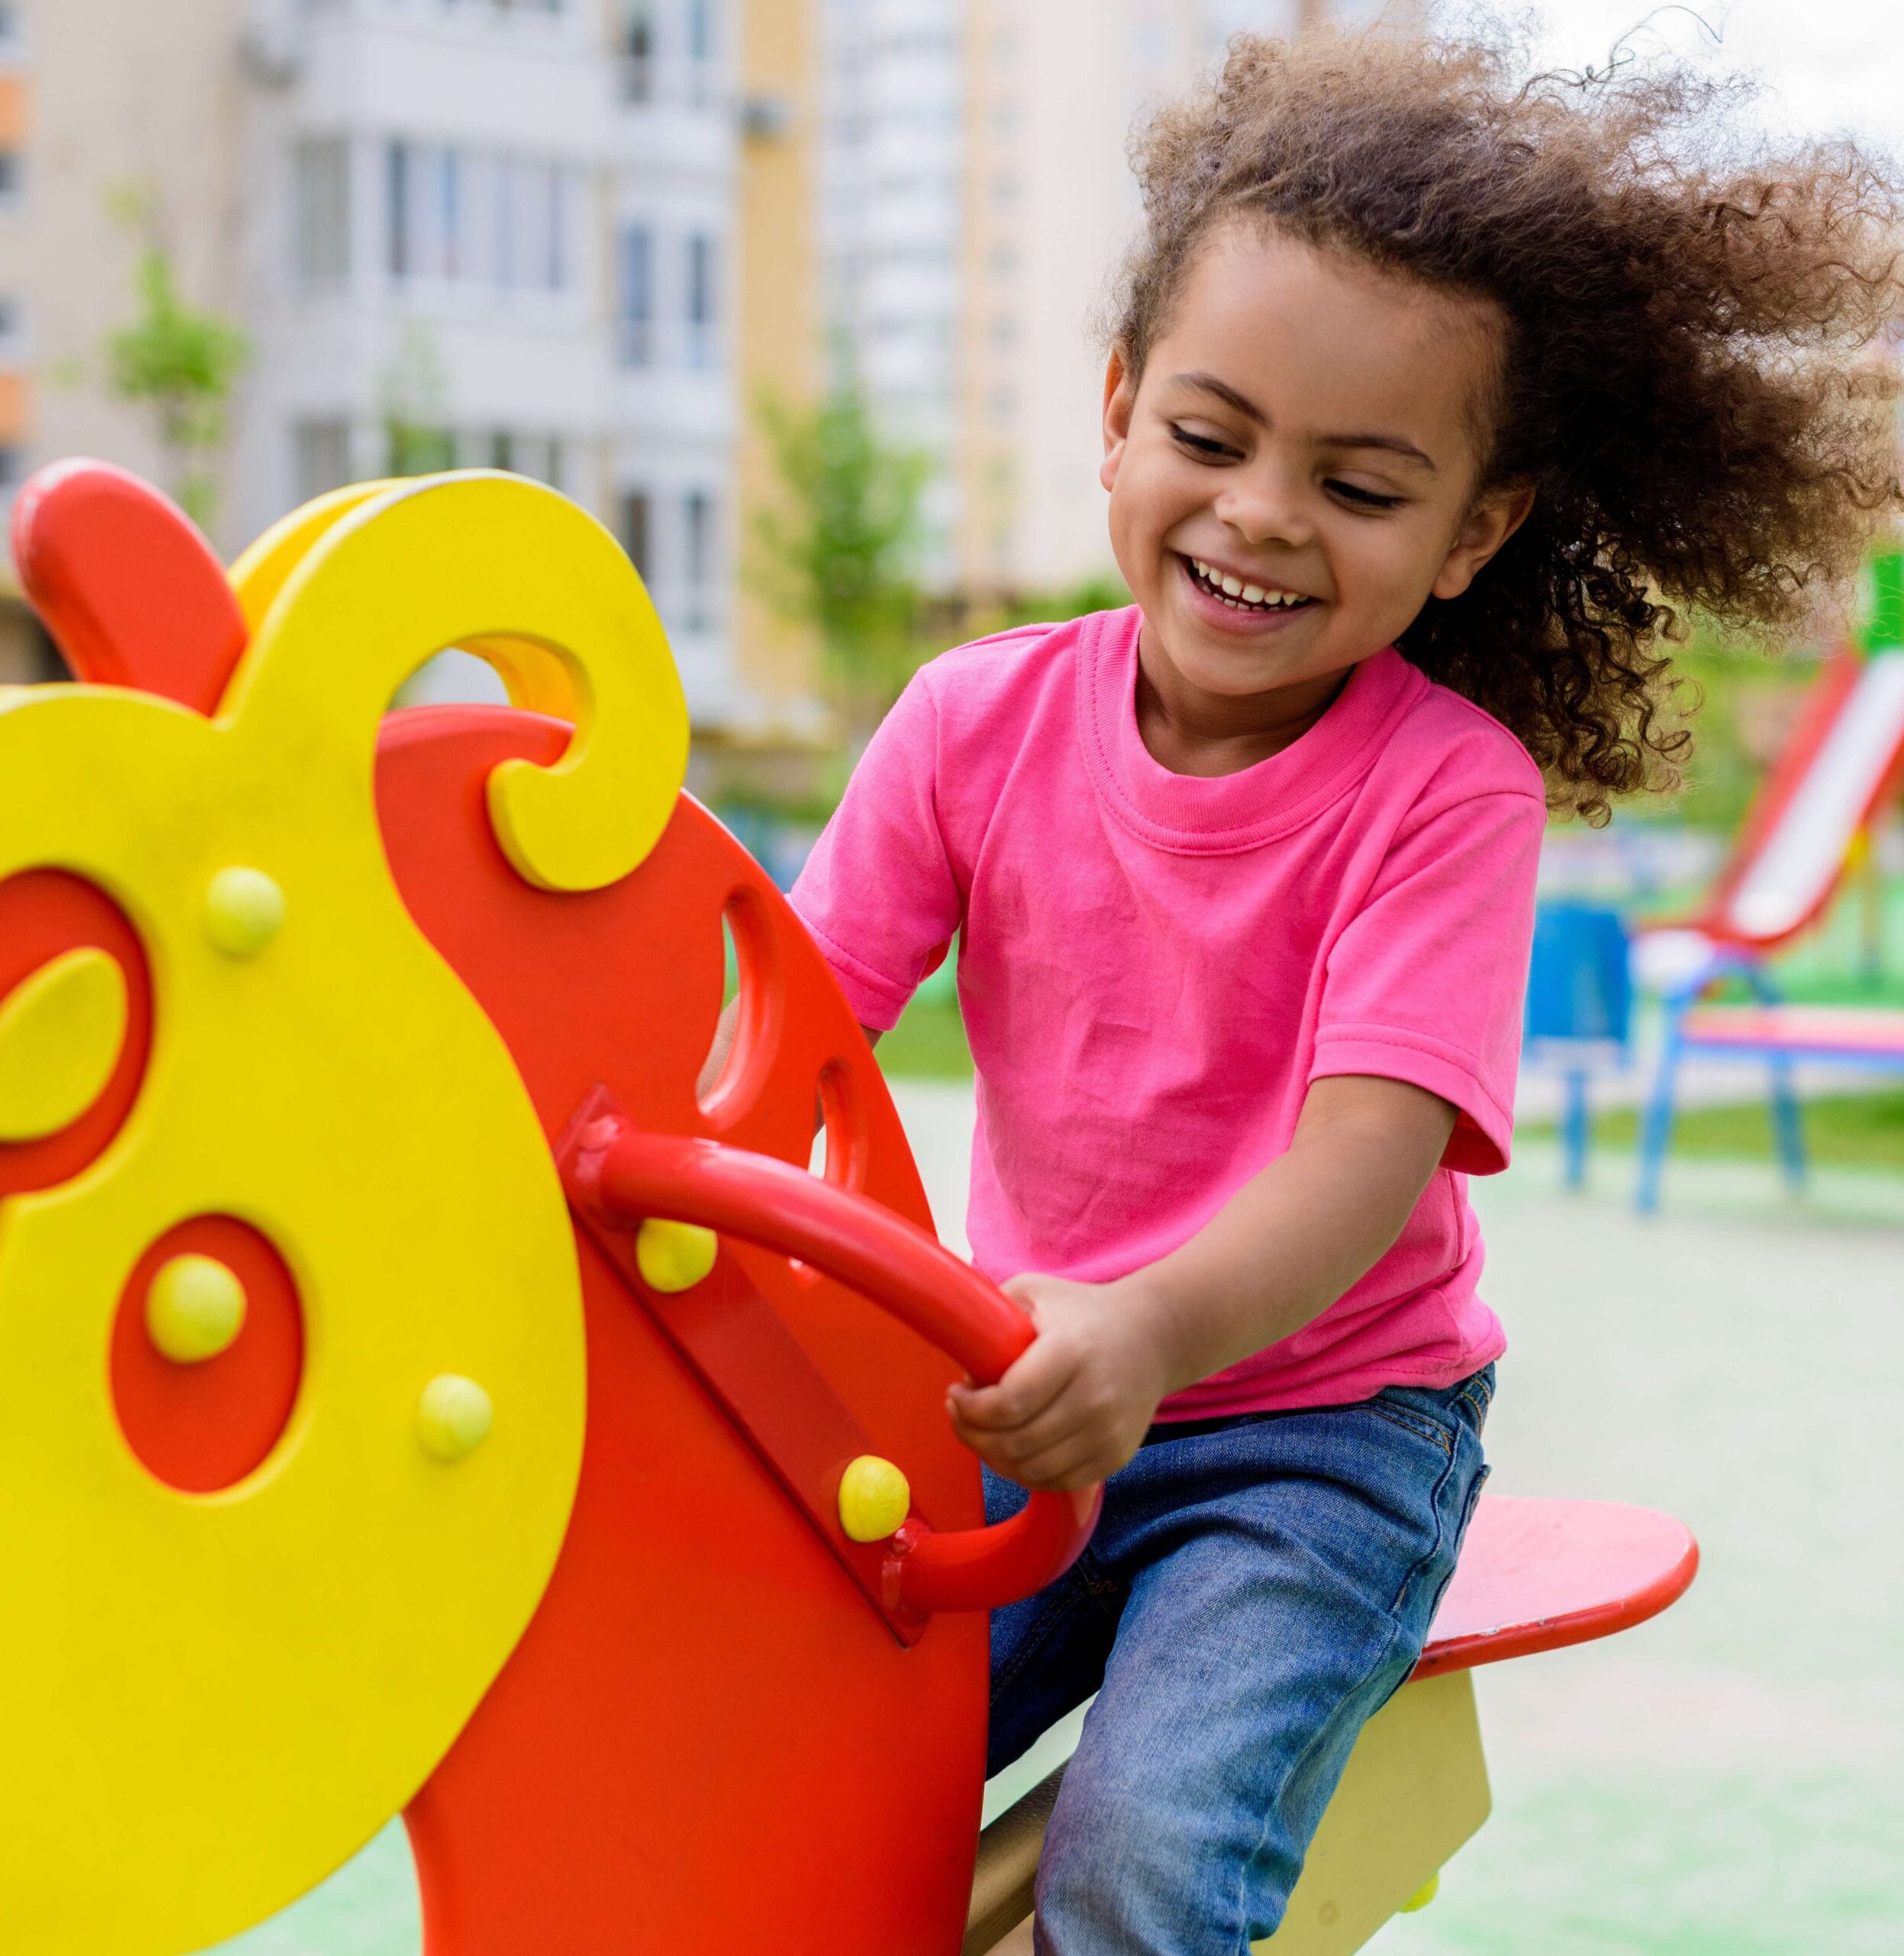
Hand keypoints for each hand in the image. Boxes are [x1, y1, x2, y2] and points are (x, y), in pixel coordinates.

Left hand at [946, 1271, 1175, 1491]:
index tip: (956, 1394)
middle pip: (1015, 1444)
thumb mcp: (1035, 1291)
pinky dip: (1025, 1472)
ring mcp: (1107, 1433)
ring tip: (984, 1432)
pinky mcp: (1115, 1457)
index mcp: (1070, 1352)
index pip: (1009, 1403)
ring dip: (994, 1457)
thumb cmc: (1082, 1312)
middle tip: (961, 1416)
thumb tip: (960, 1360)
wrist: (1153, 1336)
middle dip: (973, 1435)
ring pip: (1031, 1470)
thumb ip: (991, 1314)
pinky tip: (1014, 1447)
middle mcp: (1094, 1397)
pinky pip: (1056, 1482)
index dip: (970, 1410)